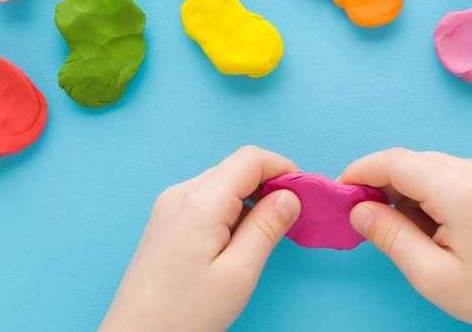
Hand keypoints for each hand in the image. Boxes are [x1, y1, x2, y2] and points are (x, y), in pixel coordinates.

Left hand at [100, 146, 301, 331]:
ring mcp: (169, 206)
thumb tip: (290, 196)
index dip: (283, 168)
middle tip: (291, 218)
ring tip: (266, 234)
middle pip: (236, 169)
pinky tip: (239, 240)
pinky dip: (232, 210)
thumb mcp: (238, 273)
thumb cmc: (184, 313)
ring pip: (223, 183)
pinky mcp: (166, 221)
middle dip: (269, 184)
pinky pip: (207, 200)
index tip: (305, 193)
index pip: (250, 158)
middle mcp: (180, 194)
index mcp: (199, 202)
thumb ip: (266, 228)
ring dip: (251, 199)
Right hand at [339, 149, 471, 331]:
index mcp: (462, 193)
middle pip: (410, 159)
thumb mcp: (429, 274)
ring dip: (401, 186)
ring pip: (425, 164)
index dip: (361, 171)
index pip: (397, 162)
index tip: (339, 191)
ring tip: (399, 227)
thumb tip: (358, 209)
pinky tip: (422, 221)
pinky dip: (422, 189)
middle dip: (379, 180)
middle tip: (361, 213)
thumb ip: (389, 235)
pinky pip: (443, 172)